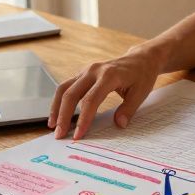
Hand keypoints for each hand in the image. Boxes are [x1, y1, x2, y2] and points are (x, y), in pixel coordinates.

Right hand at [49, 45, 163, 139]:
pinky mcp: (83, 73)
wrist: (140, 59)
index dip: (83, 119)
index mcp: (109, 75)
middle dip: (63, 116)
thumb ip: (129, 109)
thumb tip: (119, 125)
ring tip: (53, 126)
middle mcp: (94, 71)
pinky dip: (60, 101)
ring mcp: (86, 70)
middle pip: (71, 93)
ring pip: (64, 88)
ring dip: (56, 107)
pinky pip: (66, 86)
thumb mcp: (141, 93)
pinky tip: (58, 114)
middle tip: (59, 135)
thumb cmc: (142, 75)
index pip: (90, 100)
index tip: (78, 135)